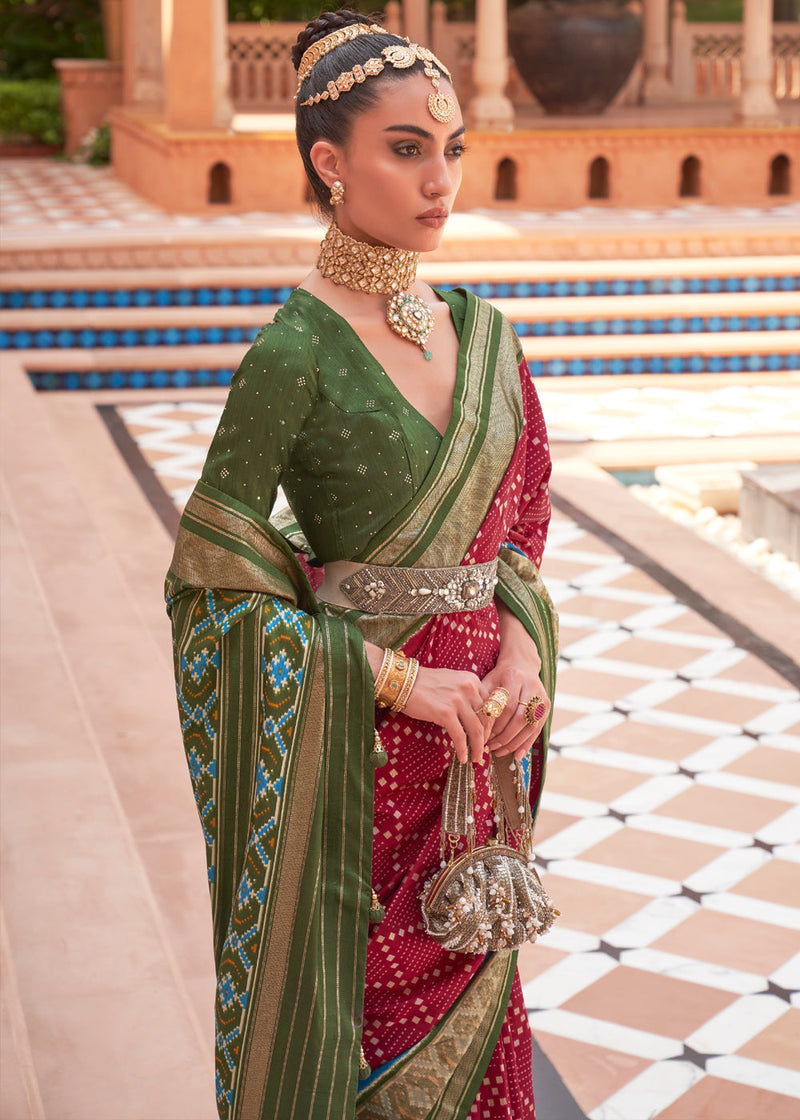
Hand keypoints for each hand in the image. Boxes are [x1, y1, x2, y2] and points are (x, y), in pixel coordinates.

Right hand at [402, 666, 492, 764]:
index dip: (490, 723)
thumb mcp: (452, 681)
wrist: (403, 682)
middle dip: (486, 737)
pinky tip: (463, 758)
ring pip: (476, 730)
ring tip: (476, 758)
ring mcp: (457, 701)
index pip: (491, 705)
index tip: (487, 734)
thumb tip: (475, 714)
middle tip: (483, 749)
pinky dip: (463, 749)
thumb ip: (466, 693)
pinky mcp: (445, 713)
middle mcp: (469, 688)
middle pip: (486, 718)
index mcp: (472, 680)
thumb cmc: (424, 683)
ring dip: (478, 747)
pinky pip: (460, 736)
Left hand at [481, 605, 550, 760]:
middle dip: (504, 736)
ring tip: (500, 752)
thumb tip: (471, 725)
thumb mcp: (488, 681)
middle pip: (519, 717)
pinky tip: (517, 755)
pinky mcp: (546, 705)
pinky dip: (527, 743)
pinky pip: (537, 729)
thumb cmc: (499, 676)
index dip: (495, 725)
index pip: (506, 707)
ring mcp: (541, 696)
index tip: (483, 736)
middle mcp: (530, 686)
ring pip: (530, 725)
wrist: (521, 664)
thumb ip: (482, 699)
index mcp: (513, 677)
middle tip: (490, 747)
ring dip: (514, 742)